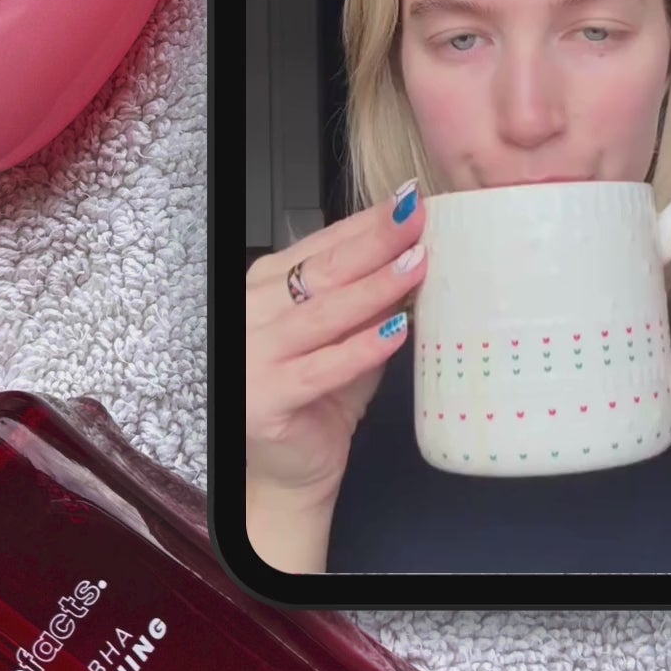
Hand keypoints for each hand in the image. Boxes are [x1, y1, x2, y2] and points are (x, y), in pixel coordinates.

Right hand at [246, 181, 427, 509]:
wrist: (290, 469)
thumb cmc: (321, 396)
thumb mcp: (350, 334)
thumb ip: (372, 299)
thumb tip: (417, 254)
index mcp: (268, 286)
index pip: (323, 243)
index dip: (367, 222)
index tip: (408, 201)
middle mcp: (253, 313)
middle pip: (322, 270)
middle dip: (375, 241)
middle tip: (416, 219)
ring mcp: (253, 355)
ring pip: (323, 313)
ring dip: (374, 287)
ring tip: (415, 265)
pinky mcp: (265, 397)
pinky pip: (322, 367)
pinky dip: (362, 347)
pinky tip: (398, 328)